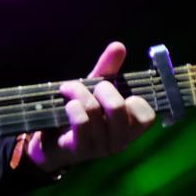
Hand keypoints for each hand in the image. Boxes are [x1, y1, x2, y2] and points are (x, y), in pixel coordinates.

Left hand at [26, 41, 155, 173]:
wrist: (49, 142)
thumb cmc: (78, 114)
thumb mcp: (93, 91)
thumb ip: (108, 70)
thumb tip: (119, 46)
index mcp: (129, 128)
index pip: (147, 116)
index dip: (134, 99)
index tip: (116, 91)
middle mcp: (120, 141)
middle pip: (118, 108)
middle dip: (101, 88)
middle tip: (91, 87)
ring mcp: (100, 147)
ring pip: (94, 111)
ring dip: (78, 92)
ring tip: (67, 89)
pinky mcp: (80, 150)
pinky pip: (81, 122)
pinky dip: (72, 106)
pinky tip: (66, 104)